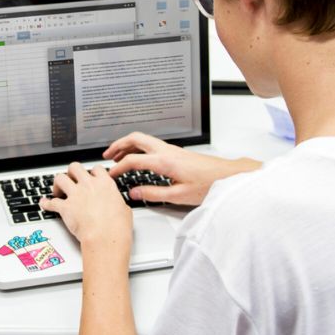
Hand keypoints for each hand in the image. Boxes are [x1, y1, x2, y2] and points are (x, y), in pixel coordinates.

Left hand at [39, 162, 131, 248]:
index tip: (90, 178)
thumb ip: (116, 201)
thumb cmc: (117, 227)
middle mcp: (89, 185)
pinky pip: (51, 202)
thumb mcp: (124, 209)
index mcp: (105, 184)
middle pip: (75, 167)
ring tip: (58, 191)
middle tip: (71, 181)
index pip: (96, 169)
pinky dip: (46, 203)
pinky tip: (44, 203)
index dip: (92, 173)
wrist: (106, 238)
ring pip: (60, 178)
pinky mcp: (65, 207)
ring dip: (57, 184)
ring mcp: (76, 195)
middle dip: (71, 173)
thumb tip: (116, 204)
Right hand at [103, 132, 259, 206]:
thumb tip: (136, 193)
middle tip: (107, 155)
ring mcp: (172, 150)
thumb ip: (154, 194)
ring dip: (128, 145)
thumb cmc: (208, 184)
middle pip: (136, 139)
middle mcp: (167, 151)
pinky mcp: (176, 152)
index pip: (133, 160)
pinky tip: (138, 159)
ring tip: (118, 156)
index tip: (110, 175)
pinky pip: (151, 145)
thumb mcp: (178, 195)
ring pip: (143, 140)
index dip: (118, 168)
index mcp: (165, 161)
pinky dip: (139, 148)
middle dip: (118, 145)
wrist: (227, 176)